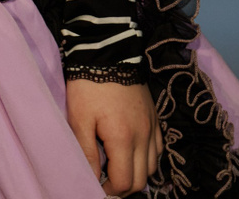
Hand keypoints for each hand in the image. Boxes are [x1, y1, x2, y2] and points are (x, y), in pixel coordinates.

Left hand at [67, 77, 161, 195]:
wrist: (109, 53)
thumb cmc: (89, 87)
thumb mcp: (80, 119)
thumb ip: (87, 152)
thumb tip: (92, 178)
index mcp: (123, 139)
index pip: (124, 181)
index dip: (110, 190)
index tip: (96, 186)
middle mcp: (144, 137)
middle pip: (142, 179)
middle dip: (123, 187)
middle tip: (106, 182)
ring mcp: (152, 127)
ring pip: (152, 166)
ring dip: (136, 174)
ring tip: (118, 169)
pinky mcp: (155, 118)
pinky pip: (158, 149)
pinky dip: (147, 158)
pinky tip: (132, 153)